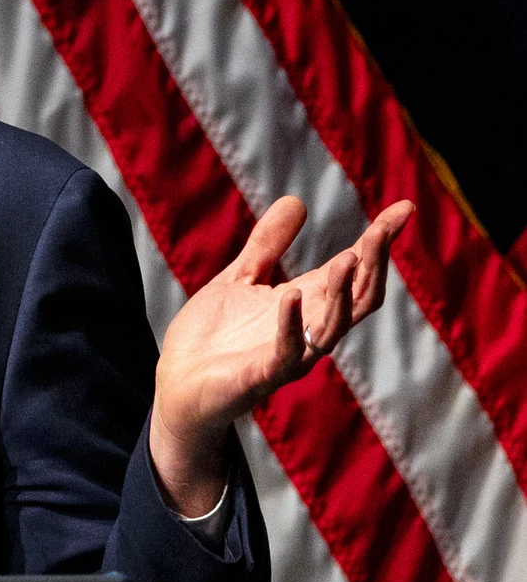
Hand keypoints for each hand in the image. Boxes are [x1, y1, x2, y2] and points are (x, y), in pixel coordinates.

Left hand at [152, 196, 414, 514]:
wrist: (178, 382)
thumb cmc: (213, 335)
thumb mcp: (240, 277)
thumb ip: (268, 244)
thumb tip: (297, 200)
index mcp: (307, 303)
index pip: (355, 269)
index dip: (379, 240)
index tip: (404, 208)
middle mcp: (309, 329)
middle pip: (359, 298)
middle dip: (373, 265)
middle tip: (382, 231)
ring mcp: (291, 355)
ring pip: (334, 326)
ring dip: (343, 293)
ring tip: (348, 258)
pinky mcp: (263, 376)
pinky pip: (287, 353)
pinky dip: (291, 324)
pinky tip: (289, 295)